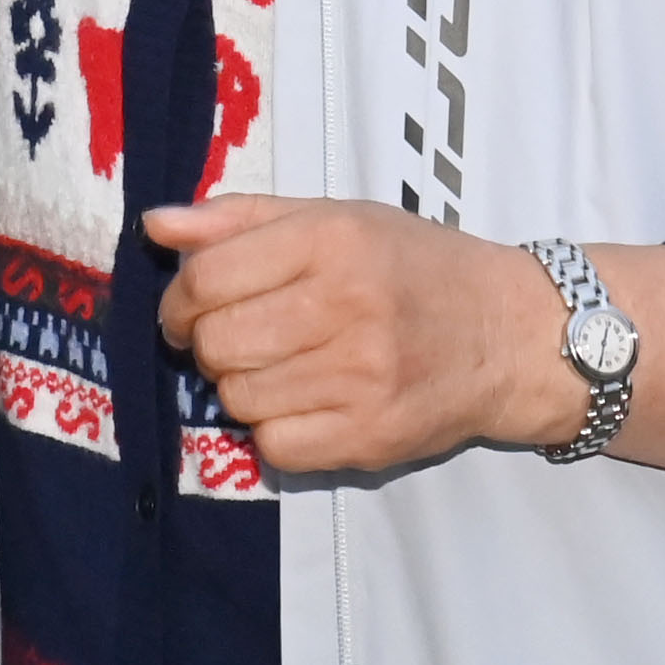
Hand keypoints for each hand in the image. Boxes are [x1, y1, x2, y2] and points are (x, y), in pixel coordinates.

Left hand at [146, 196, 569, 474]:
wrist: (508, 333)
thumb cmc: (414, 266)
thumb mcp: (336, 218)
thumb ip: (241, 218)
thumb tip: (156, 225)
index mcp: (333, 240)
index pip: (207, 277)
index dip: (180, 298)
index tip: (190, 307)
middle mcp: (348, 306)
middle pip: (218, 342)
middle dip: (208, 343)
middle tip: (236, 337)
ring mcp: (363, 378)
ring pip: (239, 398)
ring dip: (243, 385)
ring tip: (282, 366)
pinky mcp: (372, 437)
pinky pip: (274, 446)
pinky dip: (273, 429)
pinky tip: (303, 402)